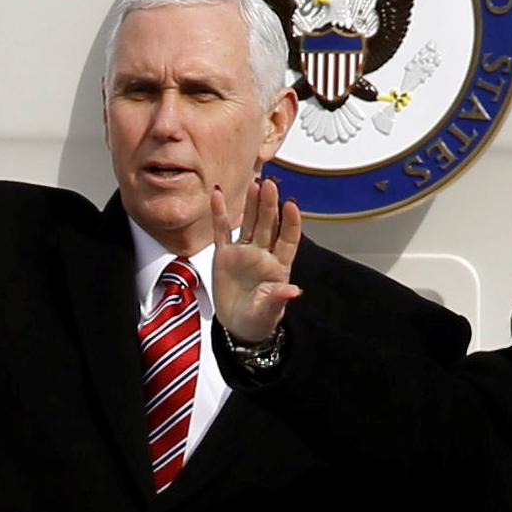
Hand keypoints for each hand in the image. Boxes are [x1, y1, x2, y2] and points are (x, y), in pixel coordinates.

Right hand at [212, 177, 302, 342]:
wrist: (237, 327)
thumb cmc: (258, 319)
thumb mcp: (269, 312)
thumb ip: (278, 298)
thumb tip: (294, 290)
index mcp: (278, 266)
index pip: (288, 239)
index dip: (290, 222)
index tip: (291, 204)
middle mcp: (263, 254)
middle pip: (268, 225)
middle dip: (269, 205)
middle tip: (270, 184)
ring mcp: (243, 252)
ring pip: (248, 223)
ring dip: (251, 204)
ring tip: (254, 184)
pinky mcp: (224, 255)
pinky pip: (222, 231)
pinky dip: (219, 213)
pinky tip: (217, 194)